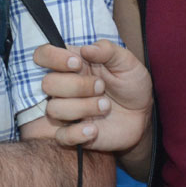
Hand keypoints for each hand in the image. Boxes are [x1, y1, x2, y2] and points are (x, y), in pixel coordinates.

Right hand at [34, 39, 151, 152]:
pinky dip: (77, 134)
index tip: (77, 63)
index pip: (43, 55)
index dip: (53, 57)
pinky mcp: (73, 133)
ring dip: (82, 107)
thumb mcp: (126, 61)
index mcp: (72, 64)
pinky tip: (95, 130)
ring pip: (54, 109)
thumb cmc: (131, 83)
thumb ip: (107, 50)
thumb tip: (86, 49)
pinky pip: (61, 136)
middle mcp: (64, 86)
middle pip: (47, 83)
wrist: (142, 114)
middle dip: (76, 85)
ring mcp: (67, 111)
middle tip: (101, 87)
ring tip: (105, 107)